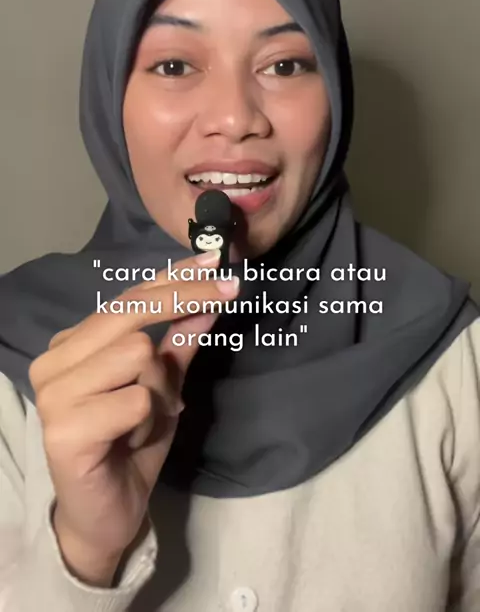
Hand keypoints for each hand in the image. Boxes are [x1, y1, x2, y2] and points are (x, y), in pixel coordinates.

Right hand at [29, 249, 238, 585]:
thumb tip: (211, 297)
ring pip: (139, 354)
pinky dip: (148, 422)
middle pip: (132, 313)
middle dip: (188, 300)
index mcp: (73, 343)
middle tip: (231, 291)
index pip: (129, 297)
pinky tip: (131, 441)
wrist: (106, 514)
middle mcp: (54, 359)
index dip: (176, 277)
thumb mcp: (164, 386)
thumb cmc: (130, 444)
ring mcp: (53, 393)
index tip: (217, 259)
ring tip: (146, 419)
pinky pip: (136, 401)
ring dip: (160, 390)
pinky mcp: (63, 429)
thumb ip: (180, 343)